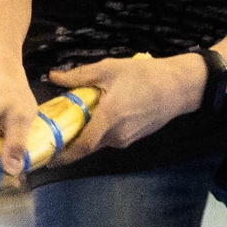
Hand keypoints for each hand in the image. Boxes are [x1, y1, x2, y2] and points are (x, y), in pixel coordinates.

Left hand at [48, 54, 204, 158]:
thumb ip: (79, 76)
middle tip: (55, 132)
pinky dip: (102, 130)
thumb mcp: (109, 68)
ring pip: (100, 141)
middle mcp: (117, 135)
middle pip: (88, 146)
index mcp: (108, 119)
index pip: (81, 147)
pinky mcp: (135, 137)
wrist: (179, 87)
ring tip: (78, 118)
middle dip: (71, 142)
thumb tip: (53, 77)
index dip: (63, 156)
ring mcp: (128, 139)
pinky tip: (100, 115)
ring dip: (88, 134)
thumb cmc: (144, 75)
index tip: (47, 158)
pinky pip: (112, 137)